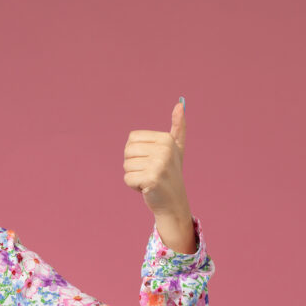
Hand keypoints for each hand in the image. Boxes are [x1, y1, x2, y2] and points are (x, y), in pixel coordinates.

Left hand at [123, 99, 190, 219]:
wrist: (174, 202)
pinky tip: (147, 188)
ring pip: (126, 166)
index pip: (132, 139)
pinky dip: (133, 186)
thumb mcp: (176, 148)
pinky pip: (127, 179)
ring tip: (149, 180)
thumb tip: (180, 104)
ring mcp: (159, 164)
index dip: (136, 152)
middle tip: (150, 172)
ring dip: (134, 176)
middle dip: (134, 165)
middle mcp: (164, 149)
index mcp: (166, 139)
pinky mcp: (152, 178)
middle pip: (127, 152)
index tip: (151, 160)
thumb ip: (178, 127)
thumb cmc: (171, 173)